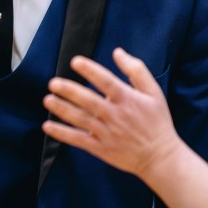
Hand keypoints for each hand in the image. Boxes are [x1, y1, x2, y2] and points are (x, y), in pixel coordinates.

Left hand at [42, 49, 182, 178]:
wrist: (160, 156)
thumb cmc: (157, 121)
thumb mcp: (153, 93)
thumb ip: (136, 70)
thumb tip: (117, 52)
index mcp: (127, 99)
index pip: (106, 81)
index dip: (90, 70)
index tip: (75, 61)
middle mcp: (115, 115)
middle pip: (88, 101)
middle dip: (69, 91)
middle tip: (53, 83)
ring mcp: (106, 133)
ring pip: (80, 119)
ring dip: (62, 109)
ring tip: (47, 100)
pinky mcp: (101, 148)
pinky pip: (78, 139)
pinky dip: (62, 133)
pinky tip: (48, 126)